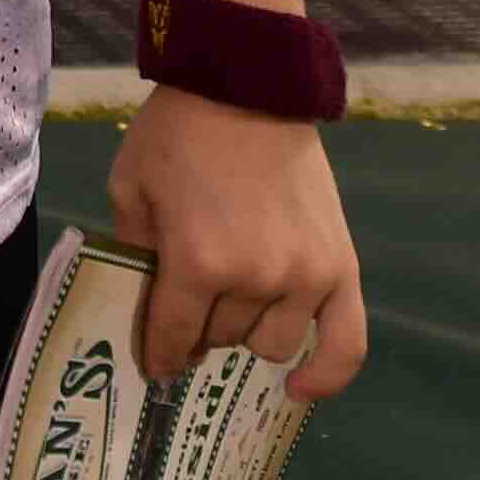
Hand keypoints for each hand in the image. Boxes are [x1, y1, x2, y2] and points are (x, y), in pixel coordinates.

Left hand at [108, 84, 367, 401]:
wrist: (247, 87)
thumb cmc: (176, 134)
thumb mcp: (130, 189)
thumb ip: (134, 253)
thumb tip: (144, 308)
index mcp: (198, 262)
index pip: (172, 337)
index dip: (157, 354)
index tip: (153, 364)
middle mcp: (257, 280)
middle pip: (221, 339)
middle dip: (198, 328)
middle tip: (189, 305)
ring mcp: (306, 277)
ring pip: (272, 345)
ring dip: (248, 333)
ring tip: (233, 307)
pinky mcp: (342, 267)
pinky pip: (348, 344)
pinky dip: (328, 375)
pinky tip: (300, 392)